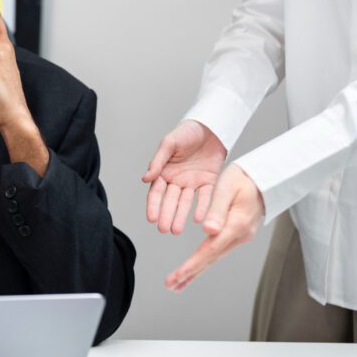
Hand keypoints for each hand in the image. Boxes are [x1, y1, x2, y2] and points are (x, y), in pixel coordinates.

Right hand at [143, 120, 226, 234]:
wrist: (211, 126)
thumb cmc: (187, 132)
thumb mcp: (169, 143)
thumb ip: (157, 161)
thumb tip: (145, 178)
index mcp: (164, 171)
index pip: (157, 192)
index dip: (153, 205)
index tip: (151, 218)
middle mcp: (177, 180)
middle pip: (170, 201)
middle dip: (166, 215)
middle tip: (164, 229)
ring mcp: (192, 182)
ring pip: (185, 203)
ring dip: (181, 216)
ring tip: (176, 230)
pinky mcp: (209, 182)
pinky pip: (205, 197)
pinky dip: (202, 208)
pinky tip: (198, 219)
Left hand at [165, 164, 263, 290]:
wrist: (265, 178)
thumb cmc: (244, 178)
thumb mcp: (227, 187)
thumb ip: (216, 209)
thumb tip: (208, 230)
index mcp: (235, 224)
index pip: (209, 250)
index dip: (192, 264)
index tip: (177, 276)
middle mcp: (239, 235)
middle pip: (211, 258)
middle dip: (190, 274)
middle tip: (171, 286)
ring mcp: (240, 236)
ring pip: (213, 257)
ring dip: (195, 271)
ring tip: (178, 284)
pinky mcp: (237, 234)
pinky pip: (217, 251)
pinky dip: (203, 261)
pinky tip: (194, 268)